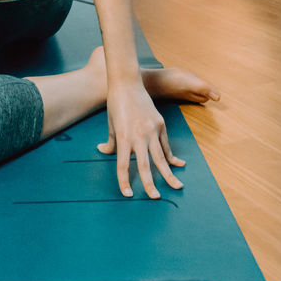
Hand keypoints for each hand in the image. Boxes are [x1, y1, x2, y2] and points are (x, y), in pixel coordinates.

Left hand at [98, 79, 184, 198]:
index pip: (123, 165)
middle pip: (145, 165)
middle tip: (155, 198)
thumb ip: (110, 141)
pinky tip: (178, 165)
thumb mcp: (110, 124)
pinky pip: (166, 144)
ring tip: (177, 187)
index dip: (124, 181)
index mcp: (124, 137)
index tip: (128, 194)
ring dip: (169, 174)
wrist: (127, 83)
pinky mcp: (160, 124)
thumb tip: (103, 151)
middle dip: (150, 184)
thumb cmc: (116, 104)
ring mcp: (151, 129)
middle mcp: (139, 135)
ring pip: (161, 157)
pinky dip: (172, 156)